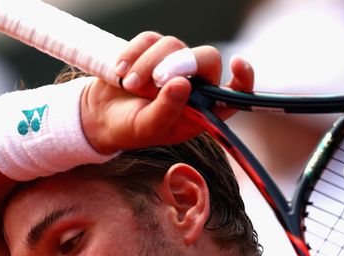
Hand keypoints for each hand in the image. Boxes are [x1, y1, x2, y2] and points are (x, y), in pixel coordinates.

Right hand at [81, 32, 253, 153]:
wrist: (100, 116)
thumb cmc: (130, 128)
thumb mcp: (147, 127)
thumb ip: (167, 110)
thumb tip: (183, 84)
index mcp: (203, 110)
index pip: (235, 94)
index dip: (242, 78)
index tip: (237, 63)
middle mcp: (195, 85)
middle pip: (207, 58)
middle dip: (182, 64)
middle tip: (157, 79)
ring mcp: (176, 64)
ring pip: (173, 45)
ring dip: (148, 64)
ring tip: (129, 85)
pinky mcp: (153, 50)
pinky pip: (150, 39)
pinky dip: (133, 53)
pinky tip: (120, 71)